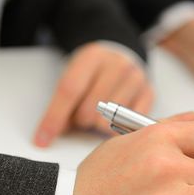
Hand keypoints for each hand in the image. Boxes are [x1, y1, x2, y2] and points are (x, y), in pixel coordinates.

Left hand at [34, 43, 153, 146]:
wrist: (121, 56)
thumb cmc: (94, 70)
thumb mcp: (76, 74)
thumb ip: (65, 101)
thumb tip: (52, 133)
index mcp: (93, 55)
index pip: (70, 90)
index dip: (54, 118)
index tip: (43, 139)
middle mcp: (118, 65)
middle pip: (89, 109)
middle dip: (79, 121)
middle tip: (80, 118)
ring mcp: (137, 78)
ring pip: (108, 121)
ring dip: (97, 126)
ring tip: (97, 116)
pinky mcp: (149, 93)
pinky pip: (128, 124)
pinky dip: (118, 128)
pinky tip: (114, 120)